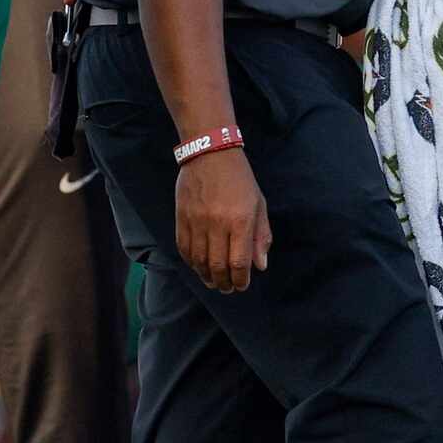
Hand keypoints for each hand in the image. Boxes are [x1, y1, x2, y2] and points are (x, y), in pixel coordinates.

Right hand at [177, 148, 273, 290]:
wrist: (210, 153)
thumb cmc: (240, 180)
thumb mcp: (259, 204)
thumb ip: (260, 236)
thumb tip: (260, 266)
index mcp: (241, 221)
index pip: (239, 262)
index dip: (241, 279)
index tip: (242, 285)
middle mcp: (218, 224)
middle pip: (218, 266)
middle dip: (224, 283)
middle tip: (228, 288)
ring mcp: (197, 221)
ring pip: (199, 261)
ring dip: (207, 276)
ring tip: (214, 282)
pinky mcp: (182, 218)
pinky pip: (184, 248)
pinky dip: (192, 263)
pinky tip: (199, 267)